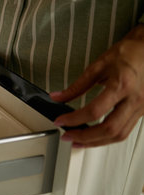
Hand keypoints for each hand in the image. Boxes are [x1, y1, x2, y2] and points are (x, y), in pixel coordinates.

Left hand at [51, 24, 143, 147]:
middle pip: (109, 129)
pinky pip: (125, 130)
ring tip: (79, 141)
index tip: (60, 121)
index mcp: (122, 85)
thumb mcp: (99, 65)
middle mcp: (134, 99)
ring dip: (96, 142)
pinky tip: (96, 136)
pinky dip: (108, 136)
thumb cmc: (129, 52)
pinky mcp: (142, 111)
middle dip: (85, 137)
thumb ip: (77, 85)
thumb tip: (58, 97)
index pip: (94, 111)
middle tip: (68, 136)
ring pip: (119, 134)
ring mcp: (141, 108)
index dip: (74, 119)